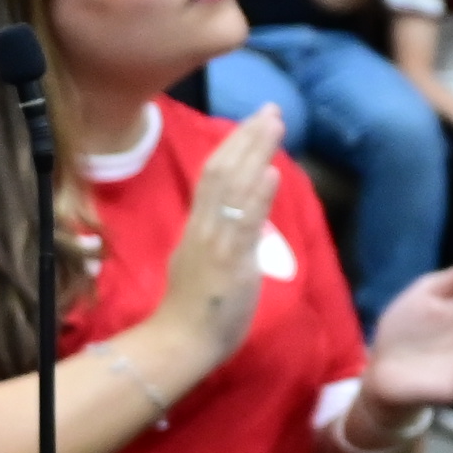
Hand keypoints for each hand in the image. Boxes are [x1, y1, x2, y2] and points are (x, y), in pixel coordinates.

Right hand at [154, 104, 281, 368]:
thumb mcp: (207, 265)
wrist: (180, 342)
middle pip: (221, 171)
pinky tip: (269, 172)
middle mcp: (203, 227)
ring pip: (231, 187)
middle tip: (269, 109)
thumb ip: (224, 238)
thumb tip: (245, 217)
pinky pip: (242, 222)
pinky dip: (256, 195)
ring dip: (254, 153)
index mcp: (197, 228)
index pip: (213, 176)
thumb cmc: (193, 313)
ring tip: (273, 124)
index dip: (234, 146)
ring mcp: (214, 242)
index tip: (254, 122)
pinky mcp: (228, 260)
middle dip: (247, 138)